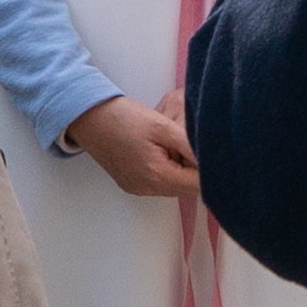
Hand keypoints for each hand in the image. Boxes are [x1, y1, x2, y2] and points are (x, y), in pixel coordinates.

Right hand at [67, 93, 204, 199]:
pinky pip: (162, 181)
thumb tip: (212, 158)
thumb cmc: (123, 118)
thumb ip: (189, 145)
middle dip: (197, 167)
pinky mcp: (133, 183)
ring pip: (176, 184)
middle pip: (188, 187)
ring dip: (183, 167)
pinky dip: (169, 168)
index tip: (217, 152)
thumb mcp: (162, 125)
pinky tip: (164, 149)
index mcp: (156, 176)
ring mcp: (139, 188)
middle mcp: (147, 188)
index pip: (198, 185)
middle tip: (193, 141)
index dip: (212, 169)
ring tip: (176, 143)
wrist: (89, 118)